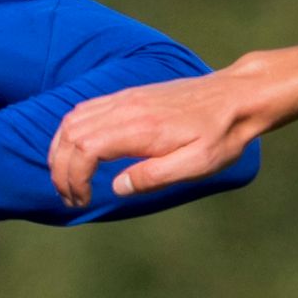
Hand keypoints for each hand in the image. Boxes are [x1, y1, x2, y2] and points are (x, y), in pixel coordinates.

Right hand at [46, 64, 274, 208]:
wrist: (236, 97)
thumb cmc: (220, 135)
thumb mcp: (197, 164)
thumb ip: (155, 176)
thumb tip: (118, 188)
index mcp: (141, 129)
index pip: (85, 150)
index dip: (74, 178)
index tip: (82, 201)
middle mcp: (126, 108)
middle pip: (71, 136)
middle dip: (61, 170)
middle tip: (70, 198)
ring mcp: (125, 98)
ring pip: (72, 120)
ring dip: (61, 151)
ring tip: (67, 180)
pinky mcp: (128, 96)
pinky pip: (85, 109)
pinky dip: (70, 133)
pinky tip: (76, 151)